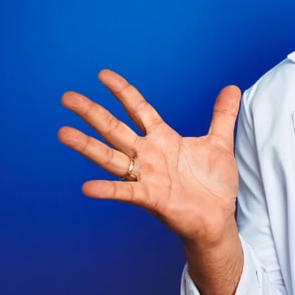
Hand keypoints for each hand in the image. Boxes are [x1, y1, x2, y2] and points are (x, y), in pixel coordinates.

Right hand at [58, 70, 244, 294]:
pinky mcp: (151, 198)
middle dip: (92, 113)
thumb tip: (232, 87)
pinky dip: (108, 190)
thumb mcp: (219, 144)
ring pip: (111, 157)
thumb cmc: (213, 184)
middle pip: (115, 129)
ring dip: (87, 146)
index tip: (102, 74)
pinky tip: (87, 187)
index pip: (138, 109)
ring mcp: (147, 176)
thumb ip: (222, 115)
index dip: (122, 91)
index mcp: (163, 139)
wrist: (218, 219)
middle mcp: (149, 155)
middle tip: (66, 97)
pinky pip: (125, 192)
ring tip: (62, 133)